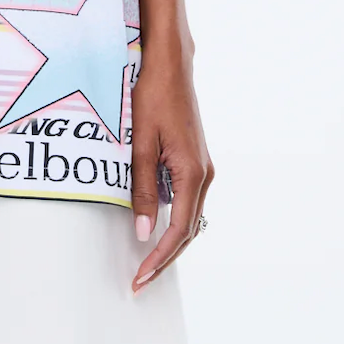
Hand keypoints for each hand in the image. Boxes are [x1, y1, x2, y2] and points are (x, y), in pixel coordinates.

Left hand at [129, 46, 212, 292]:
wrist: (170, 65)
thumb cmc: (152, 97)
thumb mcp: (140, 144)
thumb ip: (141, 189)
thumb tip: (143, 231)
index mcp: (192, 173)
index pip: (179, 230)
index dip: (160, 258)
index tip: (142, 277)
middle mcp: (204, 174)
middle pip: (189, 230)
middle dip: (165, 257)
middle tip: (141, 279)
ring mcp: (202, 166)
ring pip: (189, 216)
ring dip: (170, 239)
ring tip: (145, 259)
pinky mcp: (195, 159)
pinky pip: (186, 198)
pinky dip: (172, 217)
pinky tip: (154, 222)